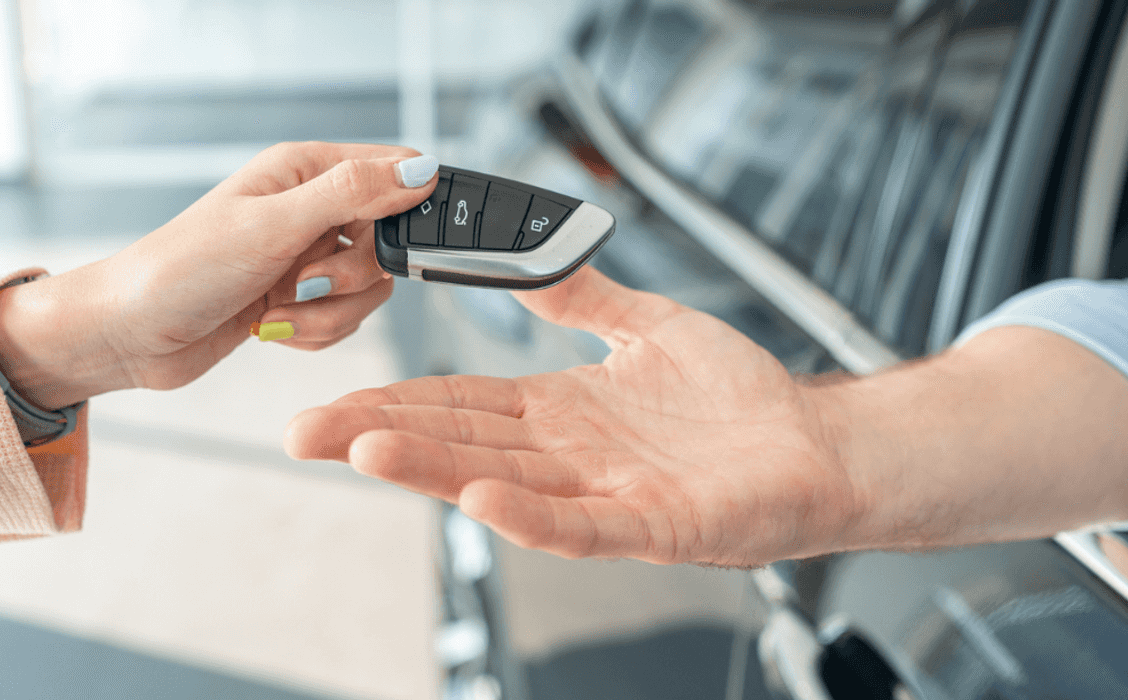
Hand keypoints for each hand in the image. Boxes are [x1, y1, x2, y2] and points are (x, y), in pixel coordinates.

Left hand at [0, 142, 437, 408]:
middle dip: (353, 277)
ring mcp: (306, 256)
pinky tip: (274, 325)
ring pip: (371, 289)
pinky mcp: (300, 298)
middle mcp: (312, 208)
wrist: (130, 335)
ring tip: (280, 310)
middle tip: (304, 280)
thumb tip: (422, 171)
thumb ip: (353, 195)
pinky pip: (346, 319)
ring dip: (331, 313)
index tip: (381, 244)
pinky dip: (317, 331)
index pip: (394, 171)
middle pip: (388, 242)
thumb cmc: (182, 269)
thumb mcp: (275, 225)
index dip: (403, 208)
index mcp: (306, 169)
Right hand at [284, 266, 861, 566]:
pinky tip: (485, 500)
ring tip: (366, 455)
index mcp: (562, 411)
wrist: (818, 442)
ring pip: (504, 483)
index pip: (462, 405)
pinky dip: (534, 515)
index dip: (396, 401)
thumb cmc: (740, 396)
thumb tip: (527, 260)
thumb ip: (583, 297)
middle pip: (462, 444)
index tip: (332, 401)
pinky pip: (585, 524)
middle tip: (308, 432)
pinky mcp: (656, 524)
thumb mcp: (649, 326)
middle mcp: (572, 456)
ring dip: (435, 472)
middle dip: (383, 437)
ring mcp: (608, 493)